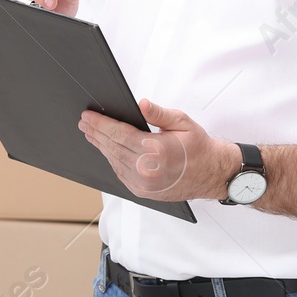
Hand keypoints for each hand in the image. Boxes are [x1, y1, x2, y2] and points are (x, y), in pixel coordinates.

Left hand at [79, 98, 237, 202]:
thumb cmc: (199, 147)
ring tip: (91, 134)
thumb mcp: (182, 122)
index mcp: (156, 150)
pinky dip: (111, 161)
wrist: (212, 174)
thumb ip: (158, 113)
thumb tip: (140, 104)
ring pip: (114, 162)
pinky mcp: (143, 192)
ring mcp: (144, 184)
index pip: (119, 134)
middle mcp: (147, 170)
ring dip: (101, 147)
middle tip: (84, 123)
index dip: (101, 124)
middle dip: (96, 133)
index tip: (89, 116)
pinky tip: (106, 151)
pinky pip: (120, 174)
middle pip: (112, 148)